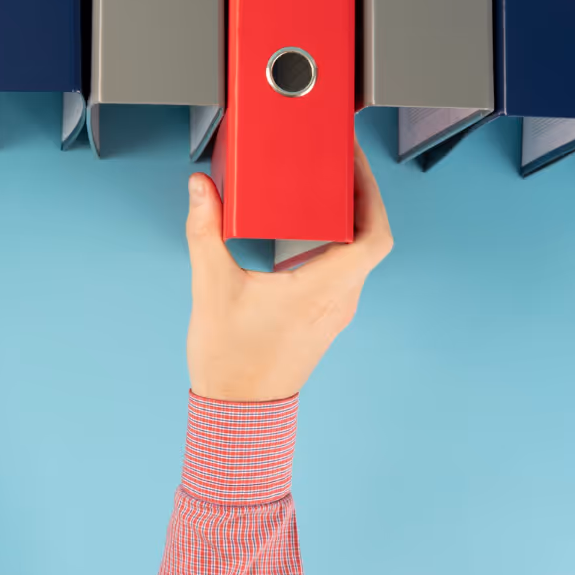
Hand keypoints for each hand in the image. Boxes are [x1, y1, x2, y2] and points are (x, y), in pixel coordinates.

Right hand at [184, 142, 393, 401]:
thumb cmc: (231, 361)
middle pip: (370, 239)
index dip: (372, 194)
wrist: (237, 413)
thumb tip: (201, 188)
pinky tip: (308, 228)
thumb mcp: (212, 288)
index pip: (373, 237)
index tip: (355, 163)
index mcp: (321, 290)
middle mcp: (338, 300)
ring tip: (324, 185)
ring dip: (349, 218)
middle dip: (360, 195)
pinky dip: (335, 241)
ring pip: (358, 255)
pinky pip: (342, 270)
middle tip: (338, 161)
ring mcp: (334, 311)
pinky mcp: (322, 317)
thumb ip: (204, 232)